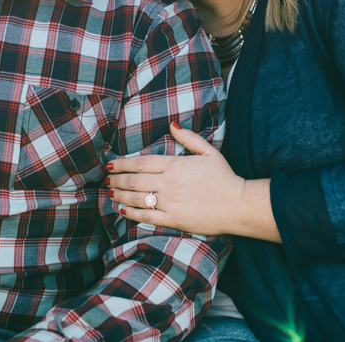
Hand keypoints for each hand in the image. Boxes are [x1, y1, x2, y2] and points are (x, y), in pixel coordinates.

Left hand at [106, 122, 246, 235]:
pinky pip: (148, 216)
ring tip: (110, 193)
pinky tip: (123, 209)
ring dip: (120, 195)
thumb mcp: (208, 152)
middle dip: (117, 179)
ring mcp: (171, 202)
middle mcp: (169, 183)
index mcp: (176, 164)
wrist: (238, 204)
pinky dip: (132, 213)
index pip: (141, 162)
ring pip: (137, 198)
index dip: (122, 164)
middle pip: (135, 180)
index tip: (110, 164)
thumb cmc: (224, 177)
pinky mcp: (174, 219)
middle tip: (105, 179)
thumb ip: (188, 138)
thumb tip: (172, 125)